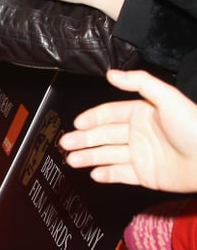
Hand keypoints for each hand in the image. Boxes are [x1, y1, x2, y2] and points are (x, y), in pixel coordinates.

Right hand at [58, 68, 196, 190]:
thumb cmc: (195, 127)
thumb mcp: (167, 97)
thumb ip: (139, 83)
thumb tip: (112, 73)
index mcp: (143, 113)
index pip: (110, 114)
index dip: (92, 118)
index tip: (76, 123)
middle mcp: (140, 133)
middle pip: (104, 135)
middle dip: (83, 139)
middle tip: (65, 142)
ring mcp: (141, 155)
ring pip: (108, 155)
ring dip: (89, 157)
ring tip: (71, 159)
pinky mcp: (145, 175)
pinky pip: (120, 174)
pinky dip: (106, 174)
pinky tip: (94, 173)